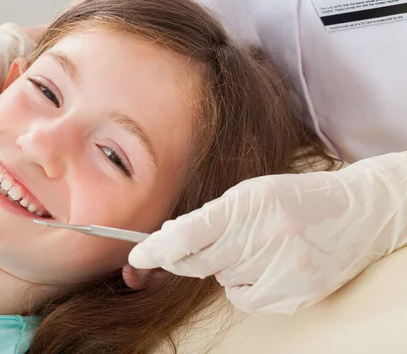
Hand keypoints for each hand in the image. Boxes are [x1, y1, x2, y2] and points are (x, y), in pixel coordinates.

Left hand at [128, 152, 406, 313]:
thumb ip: (212, 216)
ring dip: (226, 265)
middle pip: (200, 262)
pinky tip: (266, 265)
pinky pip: (245, 298)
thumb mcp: (251, 193)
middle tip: (205, 243)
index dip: (157, 248)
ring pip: (223, 279)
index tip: (137, 256)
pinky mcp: (296, 293)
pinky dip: (245, 285)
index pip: (190, 233)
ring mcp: (283, 268)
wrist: (355, 213)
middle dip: (187, 258)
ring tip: (257, 245)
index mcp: (250, 204)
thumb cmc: (294, 198)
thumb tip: (169, 239)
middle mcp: (266, 237)